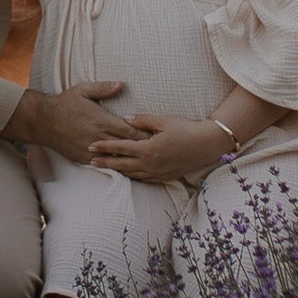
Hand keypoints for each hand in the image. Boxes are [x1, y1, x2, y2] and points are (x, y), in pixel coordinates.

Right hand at [9, 78, 145, 165]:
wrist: (43, 121)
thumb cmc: (65, 103)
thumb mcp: (84, 90)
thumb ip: (104, 88)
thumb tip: (122, 84)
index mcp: (102, 121)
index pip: (130, 132)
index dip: (145, 135)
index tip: (158, 137)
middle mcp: (98, 138)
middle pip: (127, 147)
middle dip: (142, 149)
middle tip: (159, 151)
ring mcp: (91, 151)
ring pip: (117, 159)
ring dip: (131, 160)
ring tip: (147, 162)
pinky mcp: (84, 159)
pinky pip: (104, 165)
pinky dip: (116, 166)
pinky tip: (127, 168)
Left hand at [87, 111, 235, 183]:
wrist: (207, 144)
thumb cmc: (186, 129)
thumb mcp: (164, 121)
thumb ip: (143, 120)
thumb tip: (126, 118)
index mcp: (148, 149)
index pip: (120, 148)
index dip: (104, 147)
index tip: (91, 146)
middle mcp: (150, 163)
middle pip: (122, 164)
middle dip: (105, 163)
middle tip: (90, 161)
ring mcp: (158, 172)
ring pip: (132, 174)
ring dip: (117, 171)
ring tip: (106, 168)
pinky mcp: (165, 176)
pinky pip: (144, 179)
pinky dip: (133, 176)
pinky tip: (128, 174)